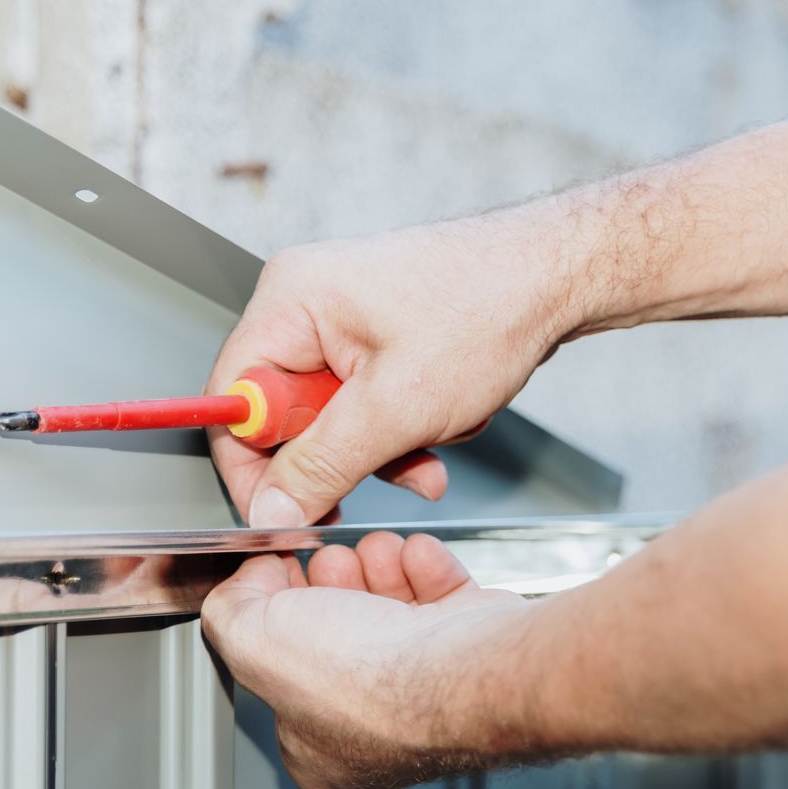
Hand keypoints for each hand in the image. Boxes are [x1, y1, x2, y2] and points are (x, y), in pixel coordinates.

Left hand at [201, 532, 531, 788]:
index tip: (278, 574)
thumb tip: (245, 584)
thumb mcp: (251, 639)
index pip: (281, 669)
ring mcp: (431, 692)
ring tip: (376, 552)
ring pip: (391, 608)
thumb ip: (228, 610)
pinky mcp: (475, 654)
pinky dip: (426, 566)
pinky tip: (415, 557)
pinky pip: (442, 595)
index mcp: (319, 753)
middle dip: (332, 578)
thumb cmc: (369, 680)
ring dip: (379, 564)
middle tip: (331, 560)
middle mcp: (378, 731)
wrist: (463, 666)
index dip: (276, 611)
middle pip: (338, 630)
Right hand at [206, 216, 582, 527]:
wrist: (555, 276)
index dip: (253, 467)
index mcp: (290, 300)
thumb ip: (323, 466)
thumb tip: (271, 510)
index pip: (231, 401)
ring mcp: (339, 318)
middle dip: (340, 458)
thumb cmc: (487, 311)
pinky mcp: (372, 335)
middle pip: (281, 414)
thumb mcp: (397, 409)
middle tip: (383, 474)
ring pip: (328, 418)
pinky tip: (439, 429)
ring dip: (379, 449)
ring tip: (428, 449)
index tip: (286, 512)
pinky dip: (399, 430)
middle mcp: (304, 301)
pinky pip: (361, 404)